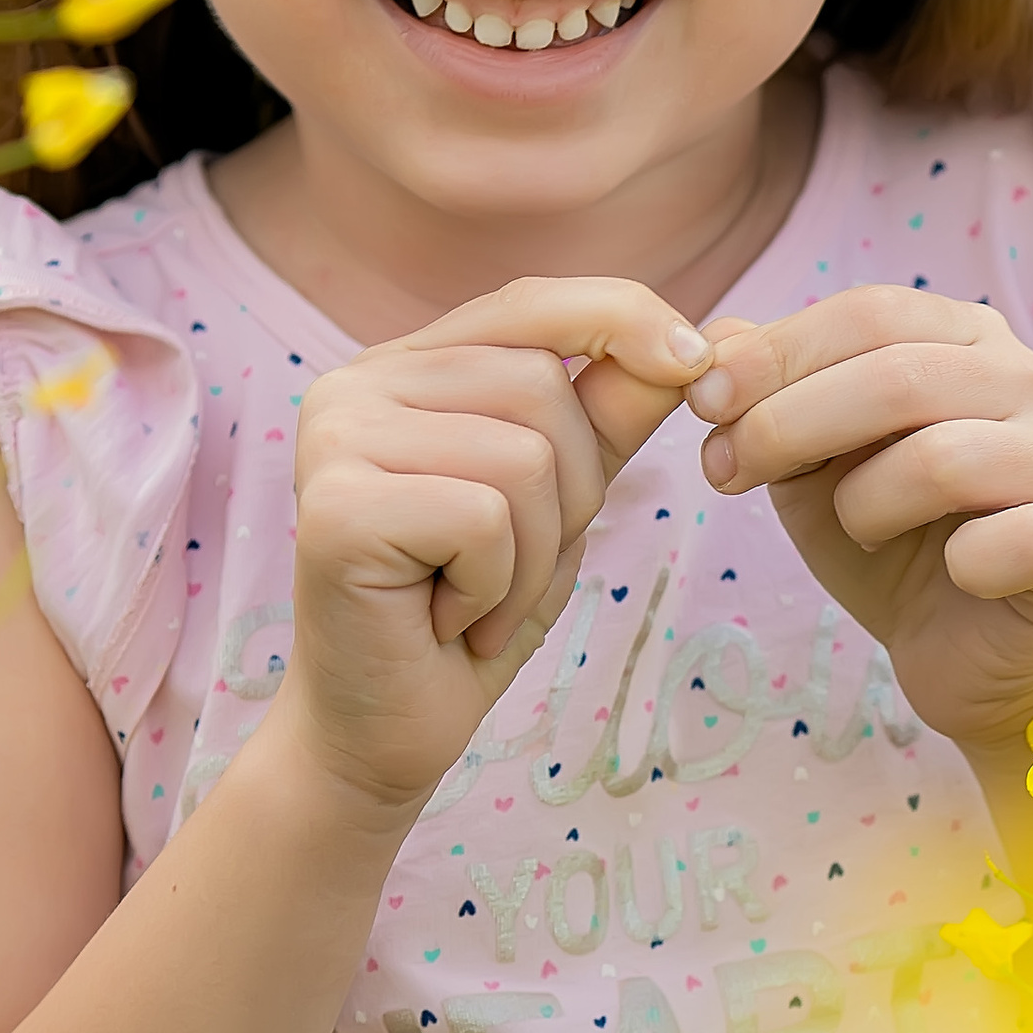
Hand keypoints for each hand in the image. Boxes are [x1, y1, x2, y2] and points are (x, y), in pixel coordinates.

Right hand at [278, 280, 709, 819]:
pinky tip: (446, 620)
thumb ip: (609, 418)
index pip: (528, 302)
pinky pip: (485, 518)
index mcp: (405, 367)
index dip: (621, 317)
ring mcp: (334, 437)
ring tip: (477, 600)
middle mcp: (355, 384)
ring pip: (525, 455)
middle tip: (511, 569)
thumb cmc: (469, 612)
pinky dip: (494, 588)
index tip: (698, 362)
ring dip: (533, 555)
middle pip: (543, 387)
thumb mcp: (560, 503)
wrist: (383, 731)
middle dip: (572, 495)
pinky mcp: (334, 505)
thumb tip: (692, 343)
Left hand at [686, 288, 1032, 758]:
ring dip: (862, 504)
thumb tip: (715, 339)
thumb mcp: (810, 460)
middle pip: (897, 375)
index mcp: (971, 339)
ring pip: (939, 459)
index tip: (702, 404)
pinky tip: (948, 572)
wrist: (958, 651)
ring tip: (857, 529)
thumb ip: (768, 393)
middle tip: (725, 472)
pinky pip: (1009, 540)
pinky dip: (956, 563)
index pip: (869, 314)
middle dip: (788, 423)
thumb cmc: (887, 538)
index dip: (776, 353)